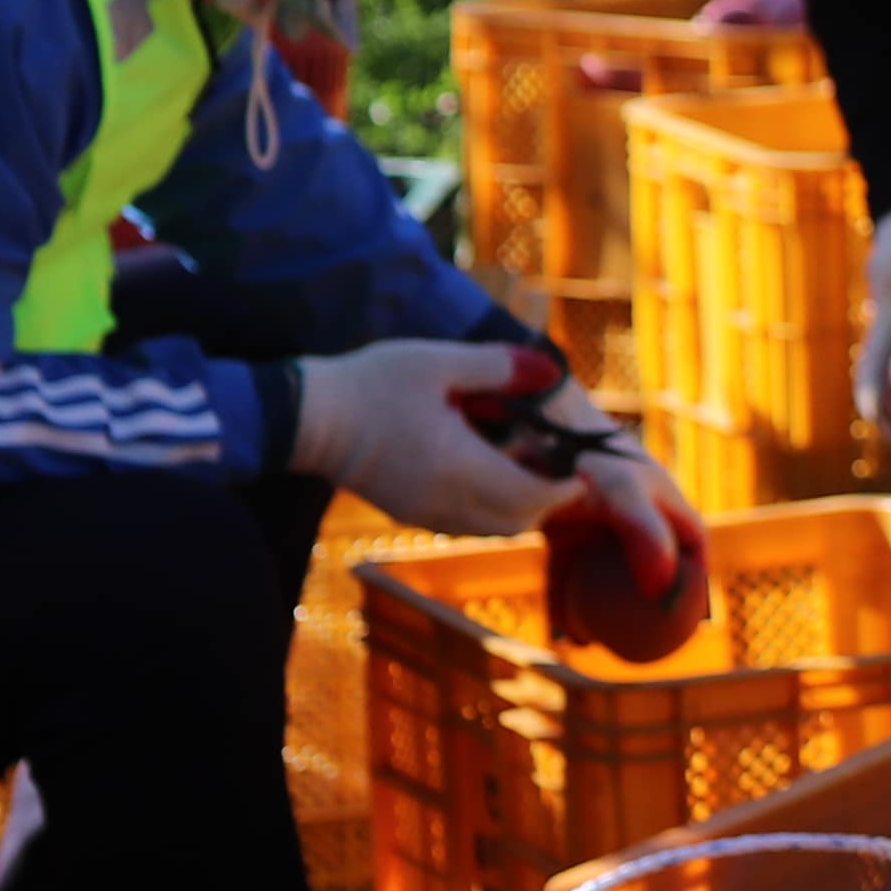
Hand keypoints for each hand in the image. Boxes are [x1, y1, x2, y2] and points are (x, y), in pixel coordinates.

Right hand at [288, 338, 568, 533]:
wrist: (305, 418)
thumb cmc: (371, 384)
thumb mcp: (437, 362)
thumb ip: (498, 368)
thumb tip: (550, 372)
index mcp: (460, 468)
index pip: (533, 496)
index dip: (567, 485)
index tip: (586, 462)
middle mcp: (446, 502)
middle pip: (519, 520)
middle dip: (549, 498)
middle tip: (563, 462)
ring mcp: (425, 513)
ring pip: (493, 528)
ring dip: (520, 505)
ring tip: (529, 465)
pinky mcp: (408, 513)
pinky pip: (466, 524)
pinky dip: (491, 508)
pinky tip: (488, 472)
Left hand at [554, 435, 712, 635]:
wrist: (532, 429)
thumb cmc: (590, 458)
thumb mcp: (625, 494)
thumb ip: (649, 537)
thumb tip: (663, 591)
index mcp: (662, 499)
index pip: (692, 546)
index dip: (696, 582)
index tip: (688, 618)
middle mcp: (632, 512)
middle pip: (648, 568)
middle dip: (644, 608)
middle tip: (640, 644)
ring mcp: (594, 522)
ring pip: (604, 576)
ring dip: (601, 610)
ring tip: (594, 641)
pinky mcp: (560, 529)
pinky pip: (567, 573)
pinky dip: (566, 600)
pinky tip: (561, 630)